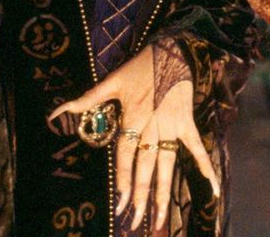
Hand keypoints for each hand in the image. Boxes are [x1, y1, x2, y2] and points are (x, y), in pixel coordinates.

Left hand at [48, 44, 216, 234]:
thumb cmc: (139, 67)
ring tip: (158, 217)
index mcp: (134, 116)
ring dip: (163, 191)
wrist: (172, 51)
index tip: (120, 201)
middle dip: (140, 193)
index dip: (123, 177)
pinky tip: (212, 190)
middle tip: (136, 218)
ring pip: (167, 164)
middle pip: (146, 165)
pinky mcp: (187, 124)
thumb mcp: (111, 81)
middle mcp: (153, 125)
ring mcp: (173, 127)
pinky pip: (197, 149)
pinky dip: (205, 168)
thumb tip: (57, 111)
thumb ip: (87, 100)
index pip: (126, 153)